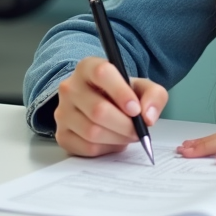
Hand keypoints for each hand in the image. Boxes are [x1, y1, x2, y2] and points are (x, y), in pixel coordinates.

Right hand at [53, 56, 167, 157]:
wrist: (103, 104)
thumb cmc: (122, 94)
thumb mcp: (142, 87)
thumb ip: (154, 96)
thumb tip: (148, 117)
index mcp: (87, 67)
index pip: (102, 73)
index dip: (121, 92)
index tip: (136, 109)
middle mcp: (70, 87)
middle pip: (98, 110)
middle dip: (125, 125)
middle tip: (139, 130)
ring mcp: (62, 112)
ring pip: (92, 132)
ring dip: (118, 138)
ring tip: (128, 135)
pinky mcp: (61, 135)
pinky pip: (86, 147)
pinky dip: (106, 149)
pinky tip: (113, 141)